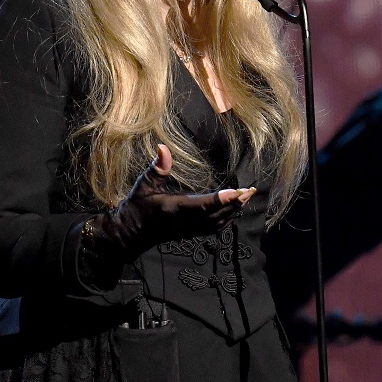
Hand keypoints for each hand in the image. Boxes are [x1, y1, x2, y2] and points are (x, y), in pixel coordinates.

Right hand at [86, 144, 255, 264]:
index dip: (220, 199)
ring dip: (234, 211)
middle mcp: (185, 222)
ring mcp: (189, 230)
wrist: (130, 234)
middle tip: (250, 191)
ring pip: (218, 223)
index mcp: (174, 209)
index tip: (237, 191)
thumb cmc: (136, 207)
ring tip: (246, 198)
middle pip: (216, 215)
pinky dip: (227, 220)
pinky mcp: (190, 234)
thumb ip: (157, 168)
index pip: (202, 205)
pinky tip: (234, 211)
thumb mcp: (143, 185)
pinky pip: (214, 229)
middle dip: (235, 204)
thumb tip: (163, 148)